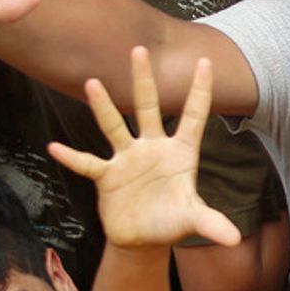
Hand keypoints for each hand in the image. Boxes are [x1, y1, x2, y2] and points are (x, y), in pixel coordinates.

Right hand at [48, 46, 240, 250]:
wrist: (142, 239)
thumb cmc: (170, 221)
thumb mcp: (192, 220)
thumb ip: (211, 223)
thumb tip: (234, 240)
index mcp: (180, 153)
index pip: (193, 117)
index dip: (199, 91)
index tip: (206, 61)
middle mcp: (152, 148)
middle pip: (148, 108)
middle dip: (144, 81)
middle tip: (139, 50)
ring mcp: (127, 159)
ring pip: (114, 127)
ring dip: (104, 108)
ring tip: (93, 84)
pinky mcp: (107, 176)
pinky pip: (87, 163)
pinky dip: (72, 157)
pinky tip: (55, 148)